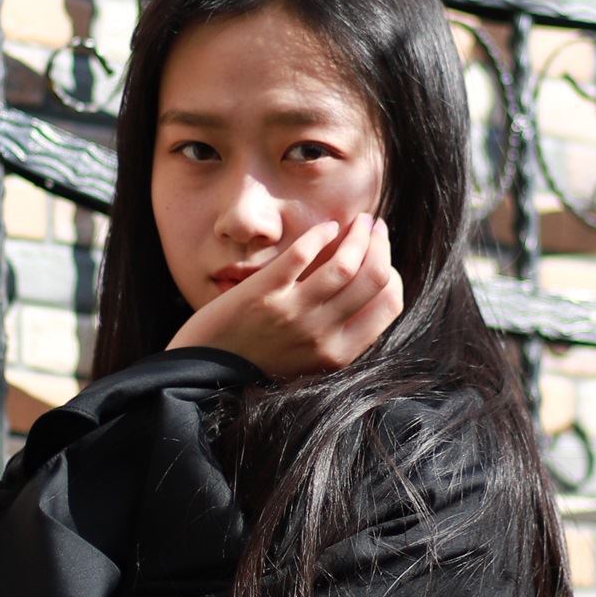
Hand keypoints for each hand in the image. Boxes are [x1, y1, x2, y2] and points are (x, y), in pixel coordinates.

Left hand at [167, 212, 402, 379]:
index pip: (389, 304)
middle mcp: (320, 335)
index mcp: (338, 353)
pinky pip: (301, 256)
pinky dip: (321, 235)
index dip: (393, 273)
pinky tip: (327, 227)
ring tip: (359, 220)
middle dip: (380, 245)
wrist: (202, 376)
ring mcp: (291, 314)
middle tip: (376, 227)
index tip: (382, 256)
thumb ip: (339, 330)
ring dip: (358, 235)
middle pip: (373, 278)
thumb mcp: (311, 359)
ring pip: (345, 265)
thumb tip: (367, 284)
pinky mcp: (261, 295)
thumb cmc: (258, 363)